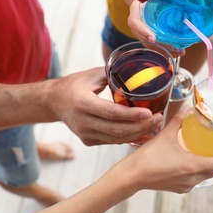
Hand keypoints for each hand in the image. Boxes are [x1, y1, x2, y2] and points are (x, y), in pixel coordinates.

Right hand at [47, 67, 162, 145]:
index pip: (111, 112)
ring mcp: (85, 134)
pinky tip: (142, 131)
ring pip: (116, 138)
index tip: (149, 113)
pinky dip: (129, 137)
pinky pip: (112, 141)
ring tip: (155, 125)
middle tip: (158, 118)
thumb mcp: (90, 75)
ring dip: (138, 133)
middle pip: (117, 129)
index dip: (131, 115)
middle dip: (141, 126)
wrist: (54, 102)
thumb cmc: (74, 85)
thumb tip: (135, 71)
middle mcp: (83, 121)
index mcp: (82, 103)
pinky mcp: (89, 141)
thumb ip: (112, 74)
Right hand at [120, 105, 212, 193]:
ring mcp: (187, 185)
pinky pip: (198, 177)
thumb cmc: (147, 158)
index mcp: (193, 166)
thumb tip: (187, 106)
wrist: (132, 177)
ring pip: (209, 174)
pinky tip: (198, 158)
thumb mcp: (164, 135)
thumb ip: (177, 120)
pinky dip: (203, 167)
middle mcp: (194, 178)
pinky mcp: (180, 187)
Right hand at [127, 0, 184, 56]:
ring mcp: (142, 36)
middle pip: (146, 40)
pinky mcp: (149, 41)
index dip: (144, 32)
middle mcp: (136, 29)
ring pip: (152, 47)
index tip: (153, 38)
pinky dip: (167, 51)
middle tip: (175, 47)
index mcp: (134, 17)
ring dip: (166, 51)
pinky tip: (178, 52)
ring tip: (180, 51)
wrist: (145, 3)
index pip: (136, 25)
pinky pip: (156, 48)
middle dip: (161, 46)